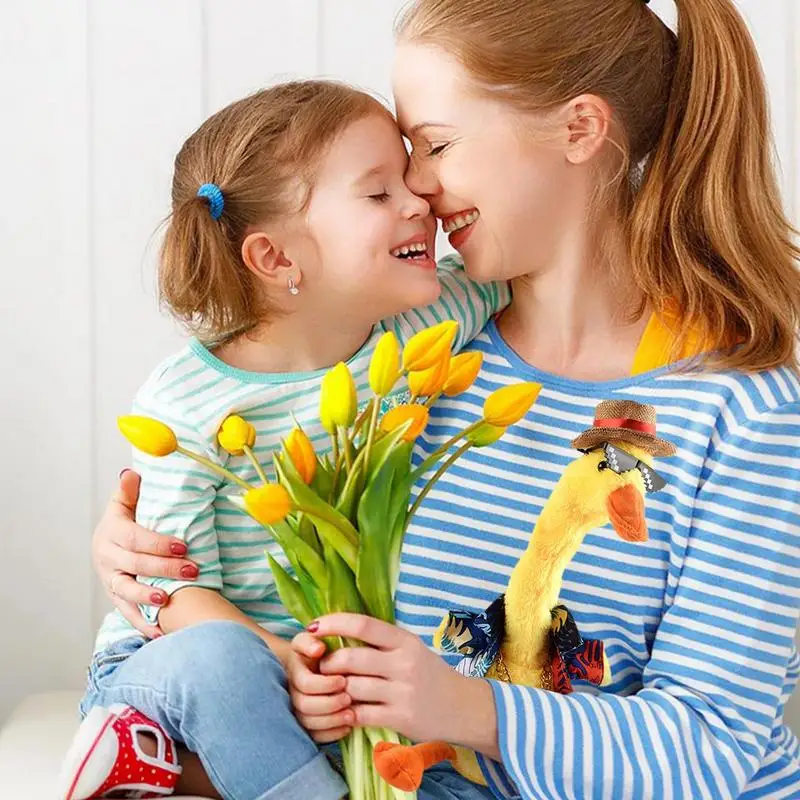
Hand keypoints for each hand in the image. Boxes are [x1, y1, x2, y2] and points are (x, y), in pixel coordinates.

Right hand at [93, 469, 198, 636]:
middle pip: (135, 565)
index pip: (135, 538)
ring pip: (126, 591)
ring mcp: (110, 580)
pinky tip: (160, 633)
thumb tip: (131, 474)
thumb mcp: (124, 504)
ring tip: (167, 600)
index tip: (184, 545)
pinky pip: (127, 612)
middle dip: (164, 568)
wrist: (105, 545)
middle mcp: (107, 558)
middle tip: (193, 571)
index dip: (159, 543)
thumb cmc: (124, 521)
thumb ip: (129, 491)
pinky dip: (142, 623)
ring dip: (147, 596)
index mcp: (111, 533)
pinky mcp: (115, 598)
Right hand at [287, 632, 353, 743]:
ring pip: (308, 724)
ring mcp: (296, 711)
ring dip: (332, 721)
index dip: (325, 685)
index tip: (343, 680)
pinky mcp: (305, 725)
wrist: (310, 666)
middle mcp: (291, 693)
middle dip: (329, 705)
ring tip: (351, 715)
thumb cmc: (315, 651)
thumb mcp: (309, 640)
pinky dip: (331, 734)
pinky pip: (313, 737)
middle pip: (305, 706)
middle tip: (348, 699)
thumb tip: (318, 649)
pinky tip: (347, 727)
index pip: (305, 684)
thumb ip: (309, 641)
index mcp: (293, 672)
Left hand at [308, 614, 499, 757]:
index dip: (333, 623)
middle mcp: (404, 663)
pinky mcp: (401, 718)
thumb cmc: (429, 674)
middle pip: (351, 659)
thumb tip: (338, 630)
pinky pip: (361, 714)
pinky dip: (346, 713)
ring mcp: (402, 692)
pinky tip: (345, 711)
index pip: (363, 625)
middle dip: (328, 663)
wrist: (462, 707)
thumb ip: (380, 641)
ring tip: (332, 690)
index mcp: (404, 641)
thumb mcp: (410, 648)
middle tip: (321, 668)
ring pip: (352, 687)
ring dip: (335, 690)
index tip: (313, 627)